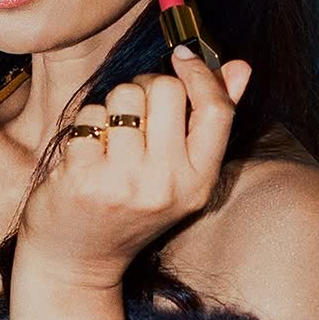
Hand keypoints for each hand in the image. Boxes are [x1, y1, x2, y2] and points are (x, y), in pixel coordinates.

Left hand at [17, 47, 251, 288]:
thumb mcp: (179, 175)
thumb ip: (210, 121)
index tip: (182, 57)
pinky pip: (89, 115)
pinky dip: (84, 125)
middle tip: (134, 111)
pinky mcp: (85, 178)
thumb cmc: (128, 209)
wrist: (76, 262)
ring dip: (112, 106)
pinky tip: (85, 153)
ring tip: (108, 138)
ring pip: (124, 96)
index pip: (216, 110)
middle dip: (147, 86)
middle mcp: (166, 185)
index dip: (200, 74)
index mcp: (199, 183)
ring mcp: (125, 182)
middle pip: (166, 89)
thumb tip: (241, 66)